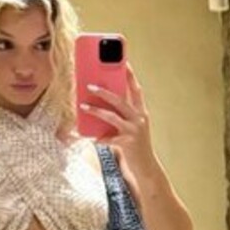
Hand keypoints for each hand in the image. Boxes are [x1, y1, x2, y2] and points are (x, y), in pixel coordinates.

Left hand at [80, 64, 156, 185]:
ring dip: (96, 110)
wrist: (146, 167)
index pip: (136, 89)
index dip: (130, 75)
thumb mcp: (132, 127)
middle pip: (121, 100)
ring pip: (112, 116)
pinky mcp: (127, 143)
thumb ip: (120, 116)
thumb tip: (100, 105)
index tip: (123, 62)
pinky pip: (108, 138)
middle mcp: (140, 119)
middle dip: (104, 91)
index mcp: (141, 112)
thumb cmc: (135, 145)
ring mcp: (134, 131)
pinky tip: (90, 138)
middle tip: (89, 85)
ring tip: (83, 106)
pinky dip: (98, 138)